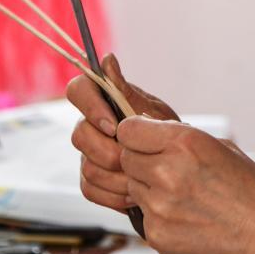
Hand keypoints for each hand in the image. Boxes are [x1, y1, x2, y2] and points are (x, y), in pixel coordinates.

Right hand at [66, 53, 178, 212]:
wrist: (177, 167)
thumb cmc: (164, 132)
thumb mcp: (151, 110)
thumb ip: (125, 91)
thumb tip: (107, 59)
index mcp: (102, 100)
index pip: (77, 90)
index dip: (90, 108)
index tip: (114, 126)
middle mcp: (90, 125)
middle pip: (79, 134)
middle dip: (108, 151)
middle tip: (134, 158)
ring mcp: (88, 153)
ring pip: (86, 165)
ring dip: (116, 176)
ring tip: (142, 177)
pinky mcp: (91, 179)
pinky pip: (90, 188)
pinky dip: (114, 194)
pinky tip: (134, 193)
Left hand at [118, 115, 254, 253]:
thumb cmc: (249, 190)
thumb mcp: (220, 147)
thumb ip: (180, 138)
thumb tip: (148, 132)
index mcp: (185, 142)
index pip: (128, 130)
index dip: (134, 134)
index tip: (144, 140)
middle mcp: (168, 171)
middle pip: (126, 158)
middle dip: (141, 160)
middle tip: (165, 169)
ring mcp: (160, 206)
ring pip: (132, 188)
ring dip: (148, 189)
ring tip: (181, 196)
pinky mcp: (157, 235)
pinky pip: (143, 217)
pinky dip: (158, 216)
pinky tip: (185, 218)